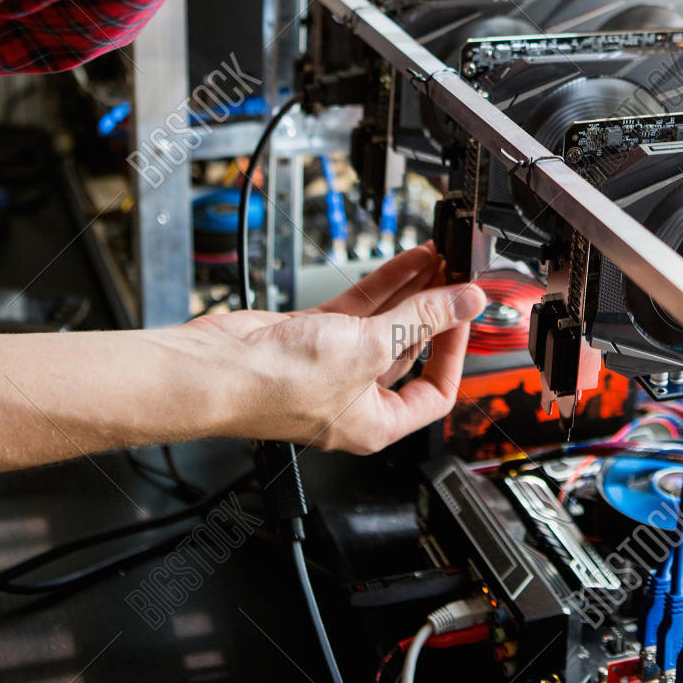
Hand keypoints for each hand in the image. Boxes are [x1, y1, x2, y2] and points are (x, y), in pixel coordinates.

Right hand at [186, 243, 485, 454]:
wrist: (217, 369)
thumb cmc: (278, 385)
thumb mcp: (370, 346)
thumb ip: (422, 318)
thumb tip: (464, 303)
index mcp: (376, 423)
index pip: (435, 392)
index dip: (456, 351)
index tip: (466, 314)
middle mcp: (355, 397)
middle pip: (410, 350)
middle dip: (435, 312)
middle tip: (456, 278)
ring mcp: (332, 365)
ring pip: (384, 324)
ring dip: (411, 291)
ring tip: (437, 259)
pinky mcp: (310, 337)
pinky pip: (357, 310)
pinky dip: (381, 286)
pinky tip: (404, 262)